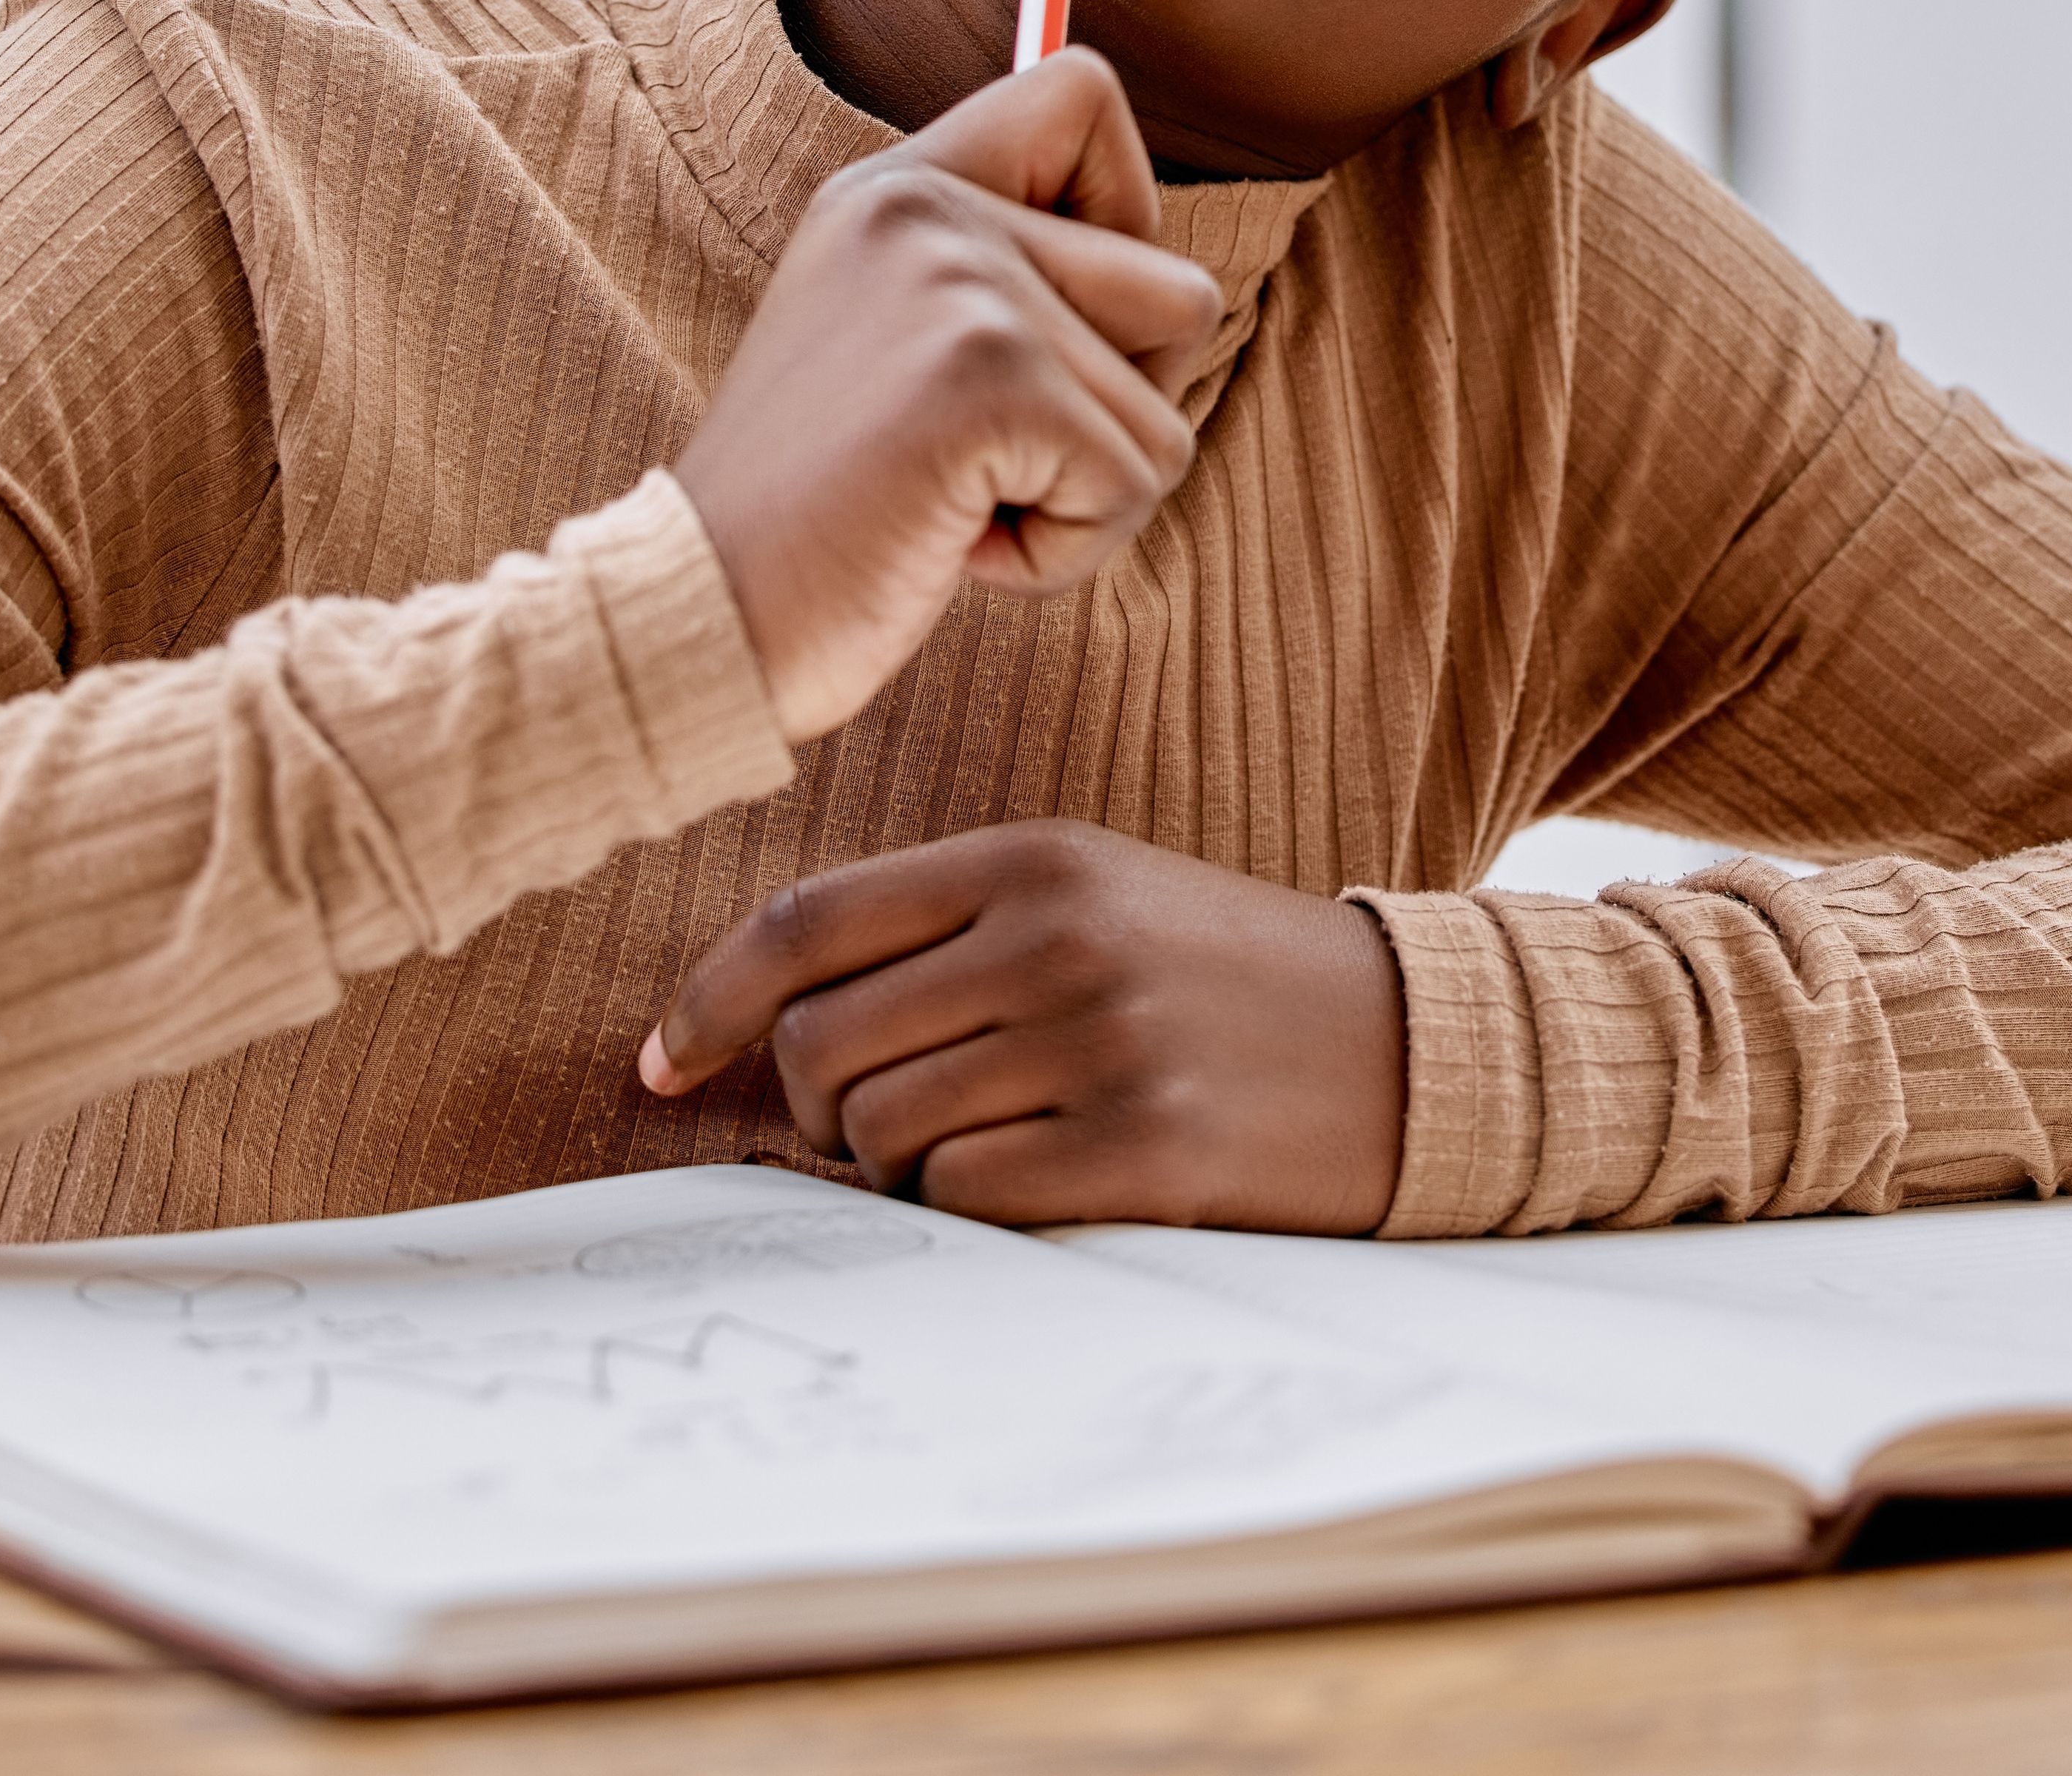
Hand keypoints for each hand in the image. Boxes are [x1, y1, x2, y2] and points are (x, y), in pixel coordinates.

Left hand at [636, 820, 1407, 1231]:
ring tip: (993, 1142)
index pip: (807, 924)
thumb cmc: (1218, 976)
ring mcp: (1100, 1046)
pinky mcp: (1143, 1153)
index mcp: (1029, 860)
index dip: (710, 1000)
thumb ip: (939, 936)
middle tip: (881, 1121)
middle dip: (817, 1107)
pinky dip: (973, 1211)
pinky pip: (966, 1204)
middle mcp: (1055, 940)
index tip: (661, 1060)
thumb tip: (762, 1026)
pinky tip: (1045, 1182)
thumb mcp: (1089, 898)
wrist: (1409, 1043)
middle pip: (822, 1047)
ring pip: (882, 1135)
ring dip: (902, 1165)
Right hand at [673, 51, 1219, 744]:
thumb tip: (1168, 290)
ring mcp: (963, 287)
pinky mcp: (989, 382)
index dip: (1127, 206)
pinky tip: (951, 549)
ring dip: (1088, 496)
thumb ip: (997, 281)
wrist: (696, 616)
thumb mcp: (886, 346)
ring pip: (1167, 406)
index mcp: (897, 189)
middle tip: (990, 458)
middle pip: (1177, 290)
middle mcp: (929, 208)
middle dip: (1123, 410)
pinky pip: (1133, 483)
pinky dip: (1066, 552)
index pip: (1080, 91)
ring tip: (956, 506)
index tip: (1062, 319)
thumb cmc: (815, 516)